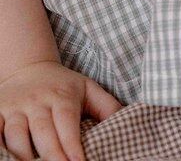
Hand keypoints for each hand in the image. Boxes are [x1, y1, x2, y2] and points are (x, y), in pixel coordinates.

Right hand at [0, 60, 121, 160]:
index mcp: (62, 95)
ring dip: (24, 157)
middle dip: (52, 156)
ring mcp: (15, 108)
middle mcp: (37, 101)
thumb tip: (129, 122)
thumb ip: (108, 107)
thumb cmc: (64, 86)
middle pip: (43, 132)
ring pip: (17, 135)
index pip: (67, 121)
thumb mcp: (88, 89)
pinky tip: (6, 159)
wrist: (29, 68)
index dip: (71, 145)